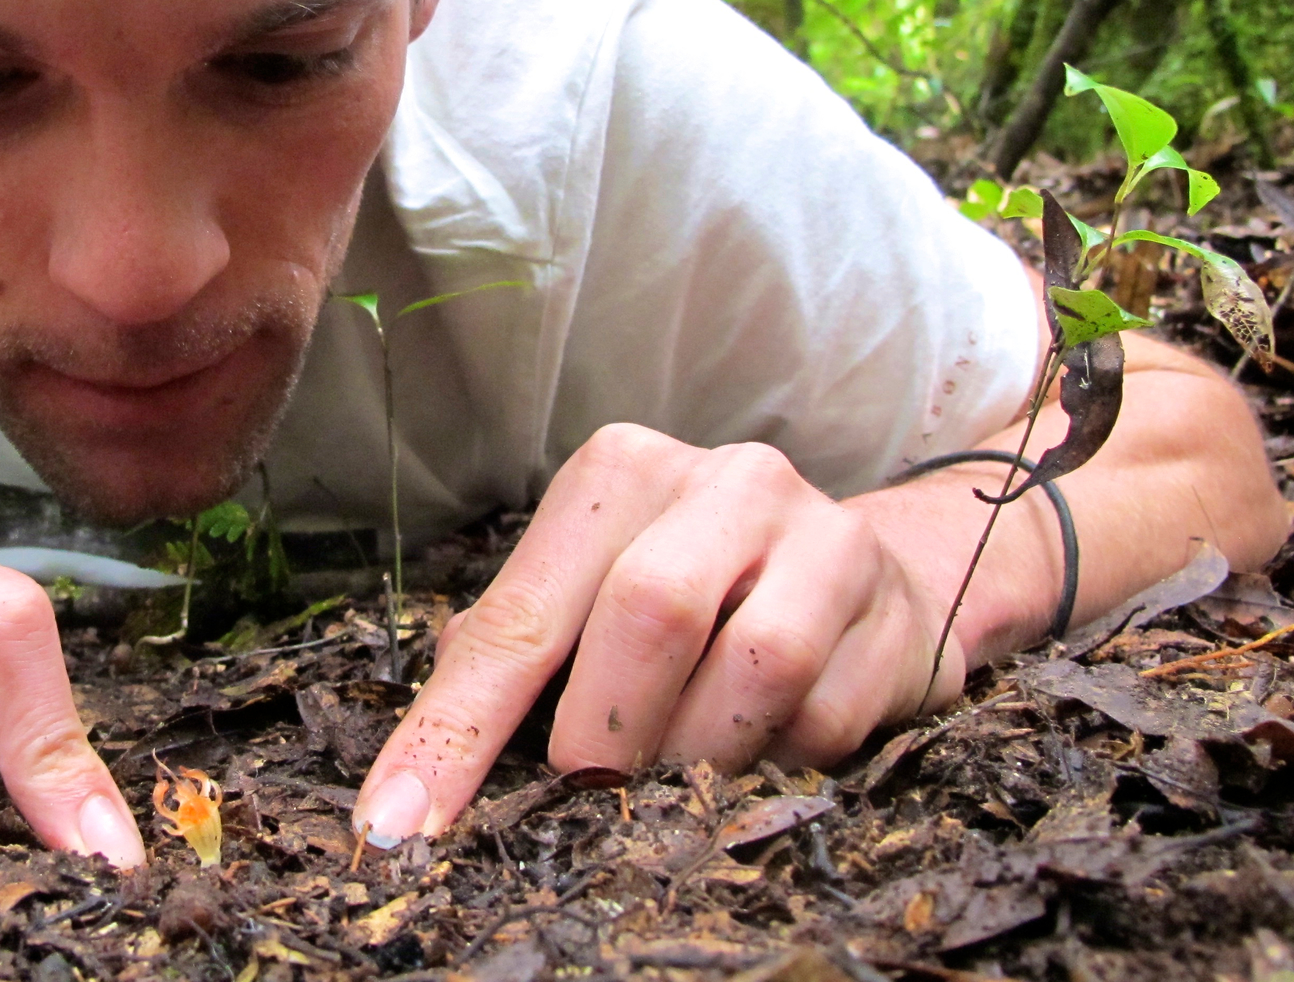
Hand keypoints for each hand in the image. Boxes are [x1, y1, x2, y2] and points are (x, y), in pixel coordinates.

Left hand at [351, 424, 959, 845]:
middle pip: (646, 610)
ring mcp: (823, 535)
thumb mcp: (593, 592)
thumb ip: (517, 649)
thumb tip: (421, 768)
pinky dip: (779, 761)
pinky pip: (828, 716)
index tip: (402, 820)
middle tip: (585, 788)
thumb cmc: (698, 591)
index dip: (457, 727)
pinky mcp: (892, 609)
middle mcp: (725, 480)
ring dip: (699, 752)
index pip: (522, 612)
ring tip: (679, 772)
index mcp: (622, 473)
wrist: (876, 576)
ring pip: (755, 663)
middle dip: (602, 730)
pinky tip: (765, 748)